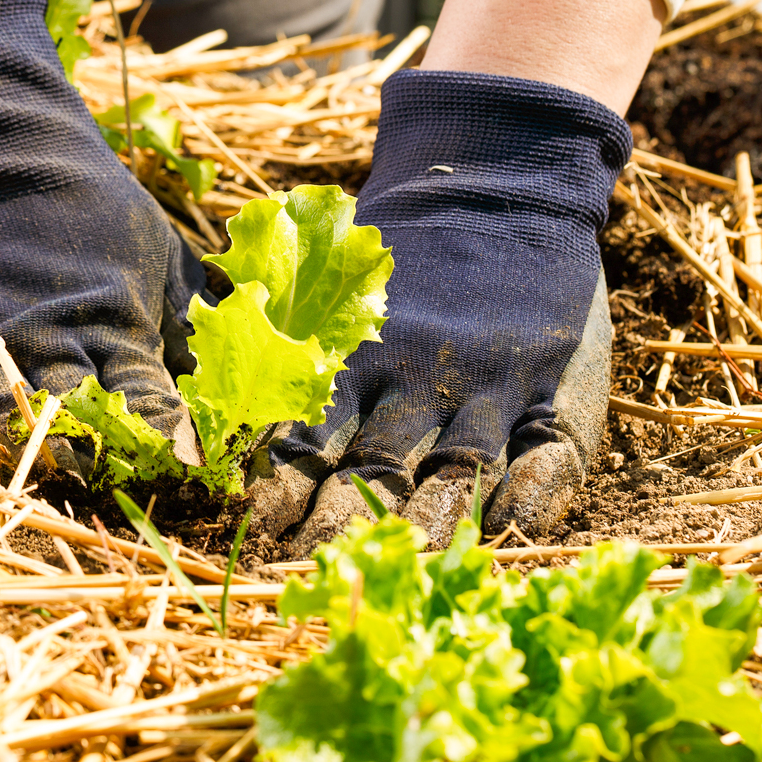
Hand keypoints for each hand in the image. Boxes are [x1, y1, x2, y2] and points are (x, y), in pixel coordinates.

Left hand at [248, 69, 629, 556]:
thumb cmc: (407, 250)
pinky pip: (547, 459)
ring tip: (395, 580)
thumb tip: (210, 390)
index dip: (284, 485)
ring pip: (455, 477)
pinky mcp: (552, 396)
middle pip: (377, 471)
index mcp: (360, 356)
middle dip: (341, 528)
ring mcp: (492, 391)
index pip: (311, 435)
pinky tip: (505, 536)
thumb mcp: (339, 285)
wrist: (504, 182)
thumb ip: (289, 341)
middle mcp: (422, 381)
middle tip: (311, 577)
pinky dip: (529, 500)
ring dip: (423, 529)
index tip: (256, 527)